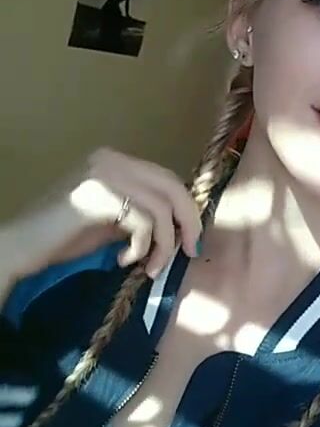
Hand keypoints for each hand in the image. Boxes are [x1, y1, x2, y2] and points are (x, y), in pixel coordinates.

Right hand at [1, 148, 201, 286]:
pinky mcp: (98, 195)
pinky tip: (122, 259)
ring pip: (161, 207)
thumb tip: (182, 224)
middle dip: (188, 222)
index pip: (166, 178)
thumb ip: (140, 212)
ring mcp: (103, 174)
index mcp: (114, 161)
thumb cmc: (62, 238)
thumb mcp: (110, 220)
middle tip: (190, 252)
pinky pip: (143, 220)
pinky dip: (142, 246)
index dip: (186, 208)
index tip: (190, 239)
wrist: (22, 246)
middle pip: (171, 185)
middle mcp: (111, 159)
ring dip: (163, 244)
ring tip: (149, 267)